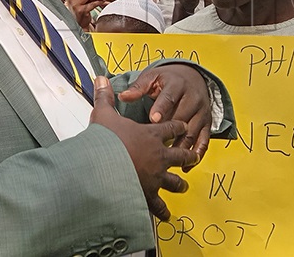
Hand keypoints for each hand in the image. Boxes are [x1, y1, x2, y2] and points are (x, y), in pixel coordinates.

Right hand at [90, 76, 197, 219]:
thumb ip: (105, 97)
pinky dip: (163, 211)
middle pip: (180, 154)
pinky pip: (159, 205)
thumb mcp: (104, 114)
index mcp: (151, 135)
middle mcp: (159, 156)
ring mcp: (156, 177)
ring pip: (174, 181)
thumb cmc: (106, 140)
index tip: (183, 125)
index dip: (177, 126)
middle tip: (192, 155)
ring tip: (184, 186)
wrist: (104, 167)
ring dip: (179, 183)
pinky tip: (166, 216)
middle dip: (187, 154)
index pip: (170, 128)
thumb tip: (101, 78)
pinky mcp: (149, 194)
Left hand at [118, 63, 211, 166]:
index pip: (170, 97)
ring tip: (168, 160)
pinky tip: (186, 167)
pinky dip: (196, 154)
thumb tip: (122, 96)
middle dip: (170, 132)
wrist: (192, 77)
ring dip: (181, 147)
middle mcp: (192, 98)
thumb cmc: (167, 79)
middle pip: (182, 117)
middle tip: (155, 146)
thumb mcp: (152, 78)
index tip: (153, 119)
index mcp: (177, 85)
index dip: (161, 108)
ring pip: (192, 132)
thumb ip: (138, 88)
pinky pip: (204, 141)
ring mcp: (201, 112)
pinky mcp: (206, 124)